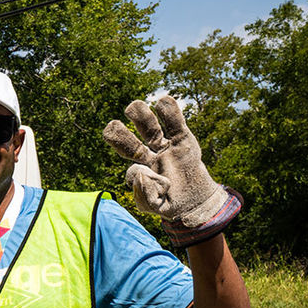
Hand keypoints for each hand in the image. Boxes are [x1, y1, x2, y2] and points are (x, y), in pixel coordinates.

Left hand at [102, 94, 241, 246]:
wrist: (195, 201)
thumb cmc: (170, 204)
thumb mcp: (155, 206)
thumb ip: (144, 196)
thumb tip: (140, 173)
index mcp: (139, 171)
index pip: (133, 171)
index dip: (138, 175)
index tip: (150, 182)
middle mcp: (149, 156)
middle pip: (131, 142)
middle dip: (120, 135)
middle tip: (111, 126)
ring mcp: (165, 146)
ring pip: (150, 129)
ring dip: (141, 117)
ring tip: (133, 107)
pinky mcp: (183, 140)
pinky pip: (175, 125)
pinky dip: (170, 113)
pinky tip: (163, 101)